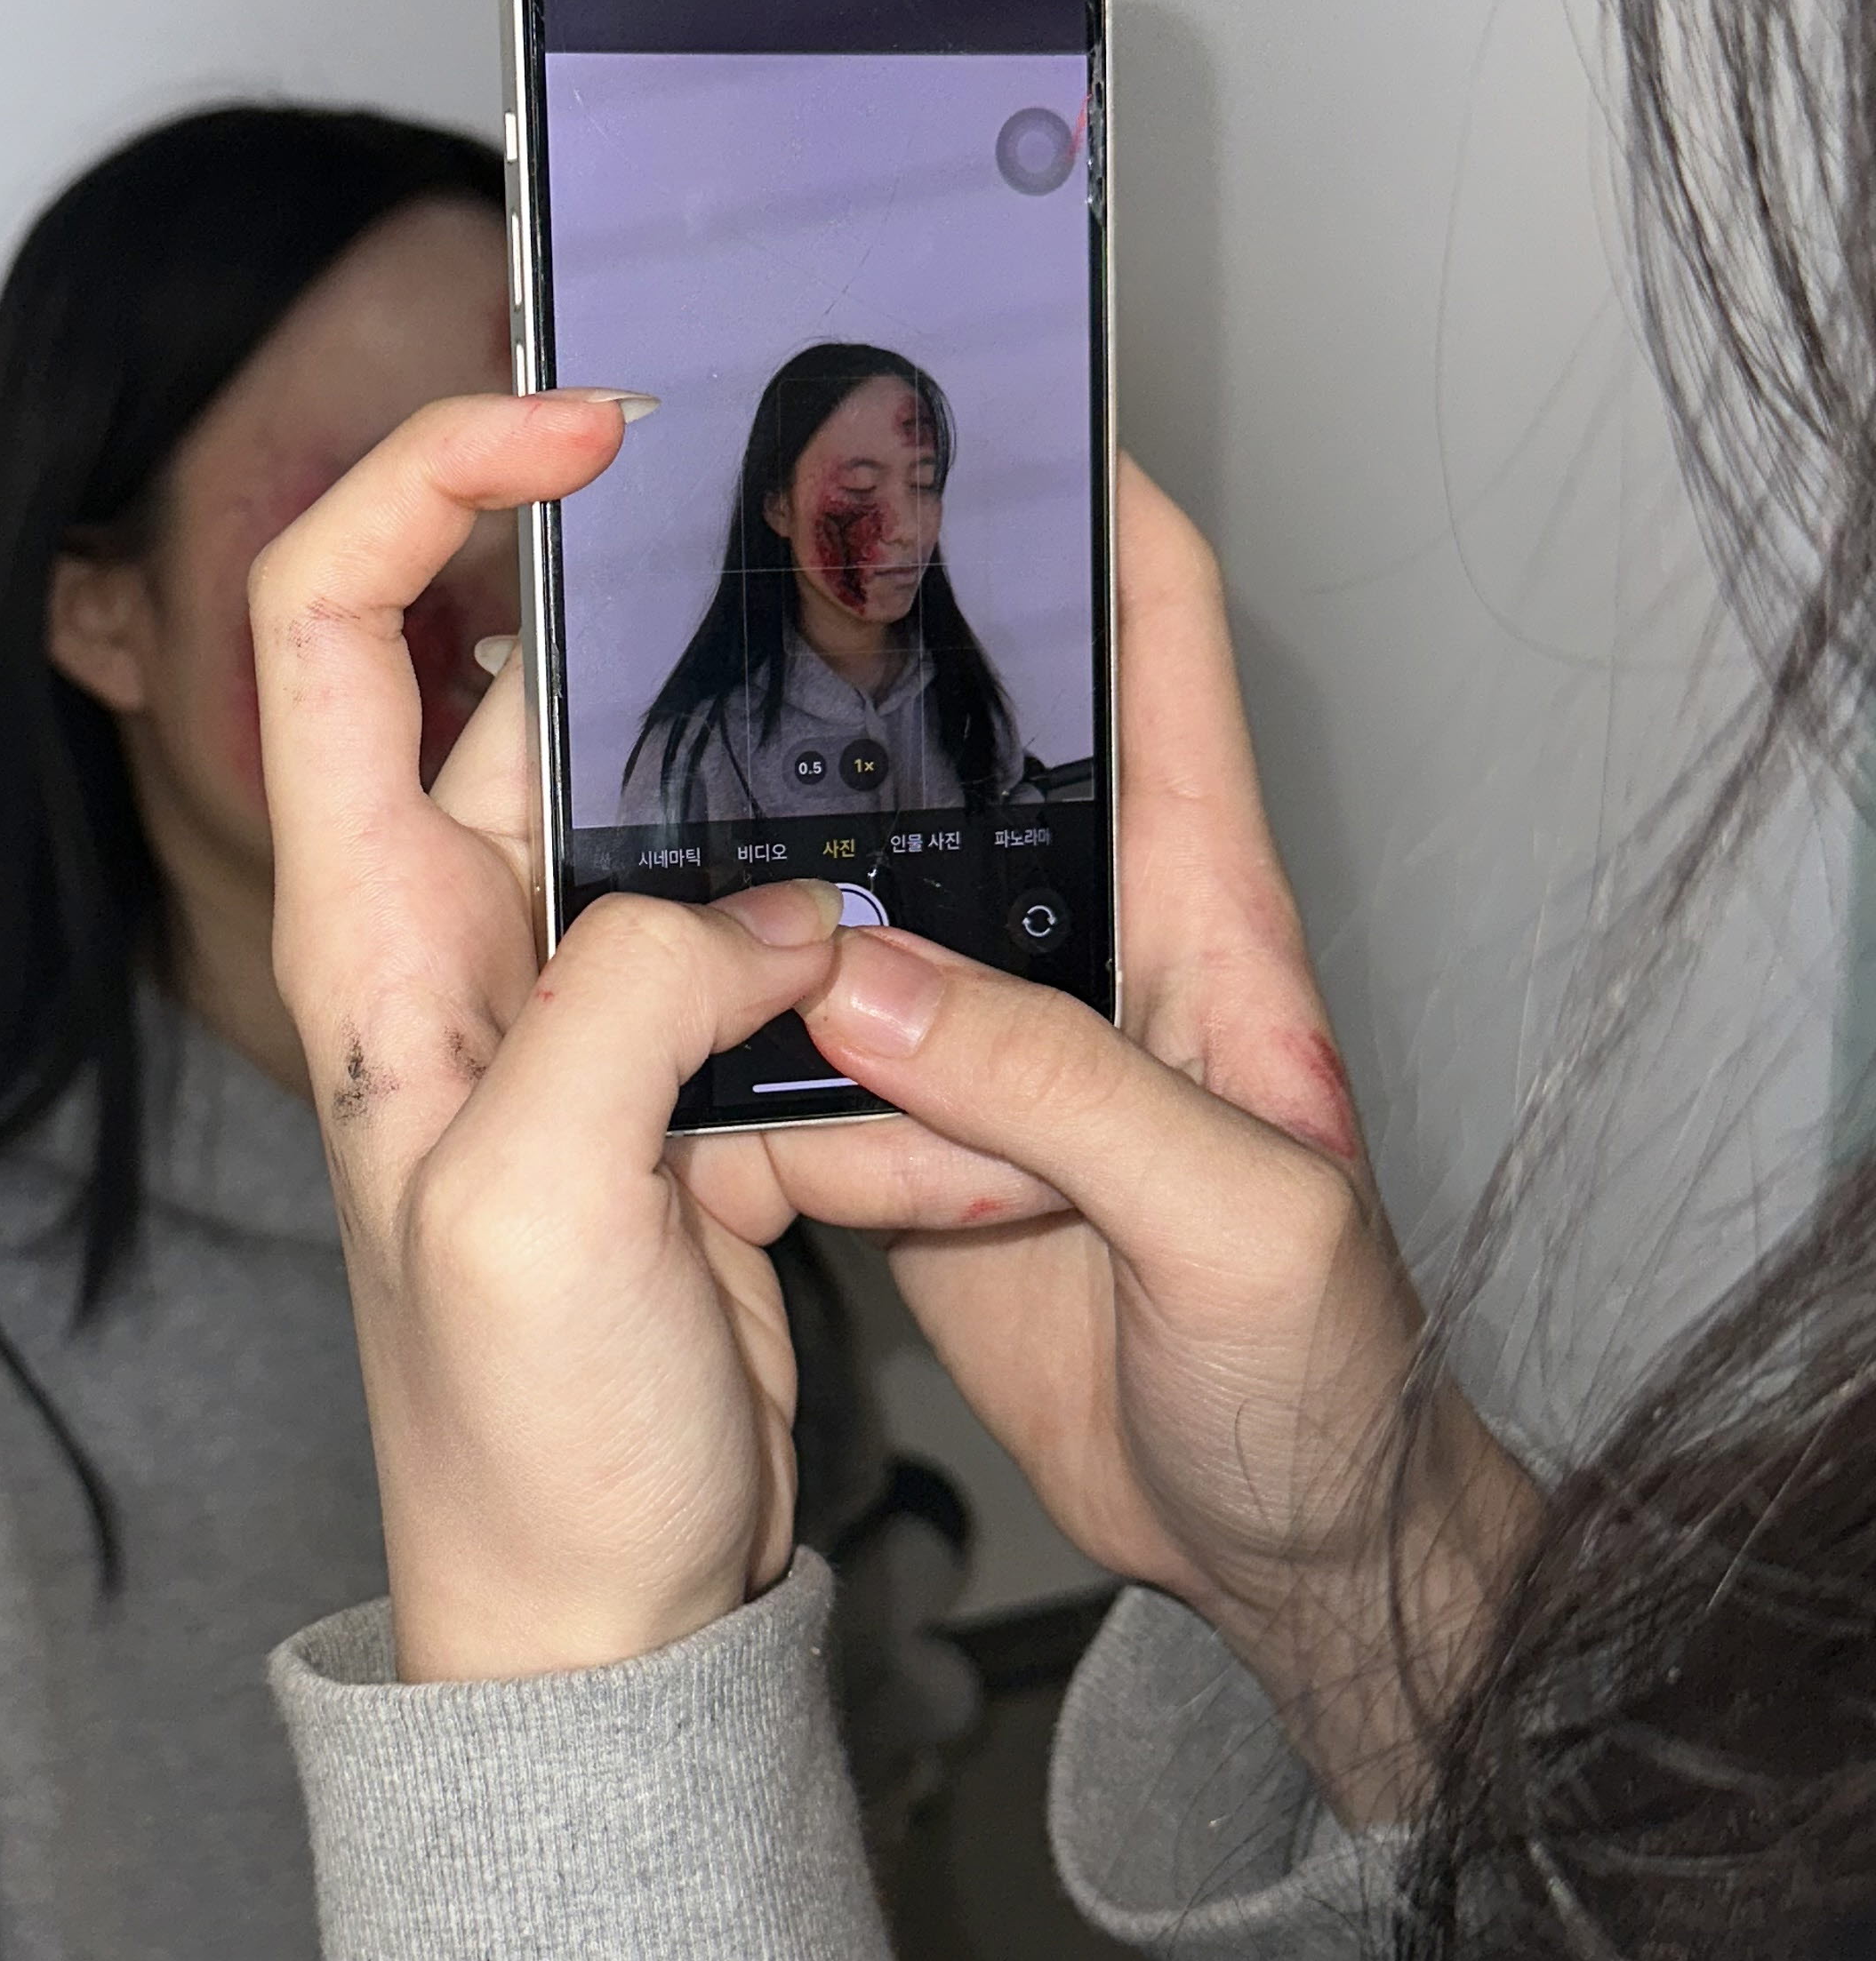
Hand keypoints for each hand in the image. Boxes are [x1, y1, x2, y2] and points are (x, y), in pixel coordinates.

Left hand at [249, 388, 873, 1681]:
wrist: (604, 1627)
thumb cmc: (517, 1445)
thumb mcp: (536, 1206)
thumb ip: (635, 1000)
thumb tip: (775, 909)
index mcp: (377, 941)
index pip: (330, 623)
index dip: (432, 484)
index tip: (590, 426)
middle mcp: (465, 953)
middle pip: (558, 715)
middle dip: (705, 671)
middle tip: (855, 612)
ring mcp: (586, 1023)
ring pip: (718, 855)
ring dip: (835, 881)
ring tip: (944, 891)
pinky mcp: (693, 1102)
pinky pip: (806, 1008)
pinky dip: (889, 1057)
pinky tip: (960, 1135)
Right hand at [683, 465, 1530, 1819]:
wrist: (1283, 1560)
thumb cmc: (1329, 1383)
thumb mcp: (1233, 1220)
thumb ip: (1055, 1089)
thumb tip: (855, 977)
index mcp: (1206, 921)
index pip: (1164, 652)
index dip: (1088, 508)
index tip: (971, 400)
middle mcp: (1096, 952)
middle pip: (977, 750)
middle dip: (861, 662)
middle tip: (716, 579)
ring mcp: (1000, 1046)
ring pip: (861, 907)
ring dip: (767, 880)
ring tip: (632, 797)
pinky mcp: (926, 1147)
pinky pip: (810, 1062)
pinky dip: (739, 1052)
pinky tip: (655, 1037)